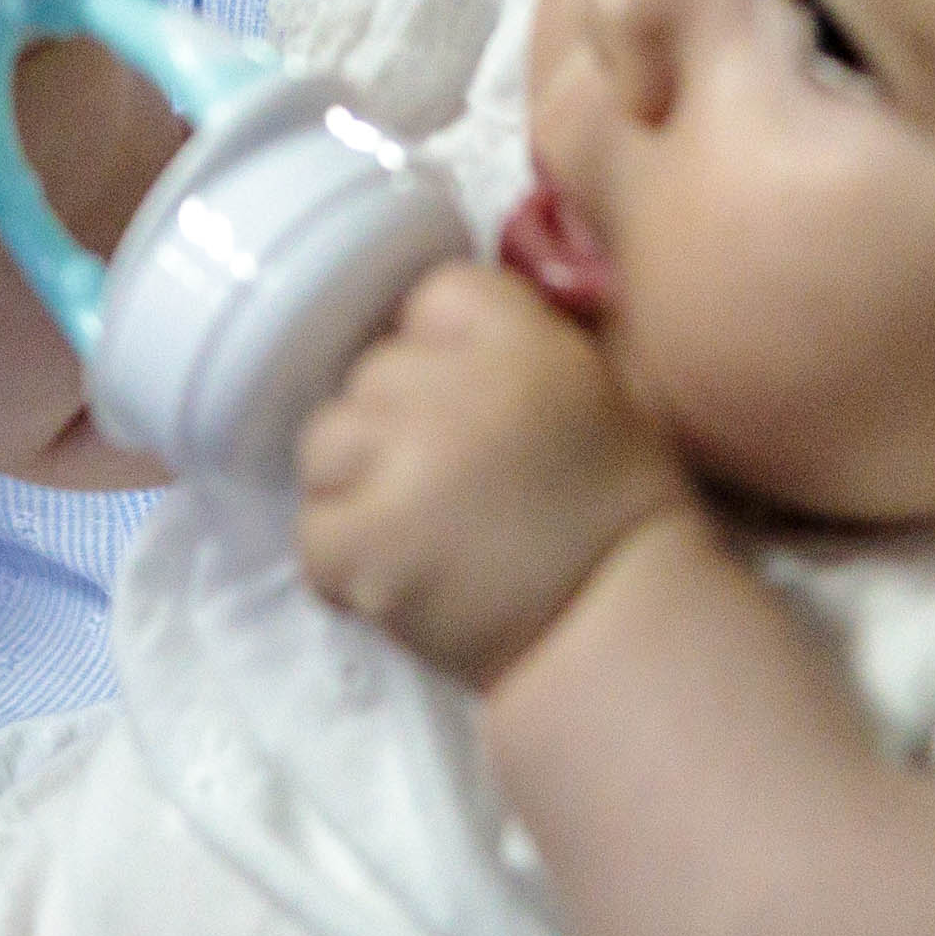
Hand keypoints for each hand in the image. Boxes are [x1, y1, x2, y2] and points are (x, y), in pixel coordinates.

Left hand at [295, 261, 684, 688]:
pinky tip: (401, 580)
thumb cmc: (615, 518)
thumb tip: (430, 315)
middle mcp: (454, 390)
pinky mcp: (363, 547)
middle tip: (448, 489)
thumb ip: (515, 339)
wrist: (622, 637)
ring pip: (324, 445)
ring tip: (421, 536)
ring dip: (356, 489)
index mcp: (520, 341)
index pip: (430, 297)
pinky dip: (342, 564)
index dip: (439, 352)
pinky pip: (312, 532)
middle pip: (370, 373)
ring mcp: (402, 467)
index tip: (465, 404)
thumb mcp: (593, 391)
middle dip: (396, 428)